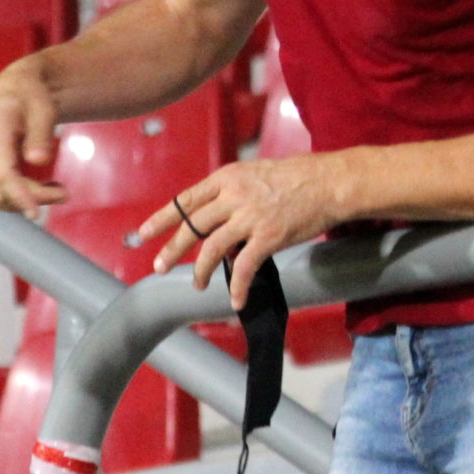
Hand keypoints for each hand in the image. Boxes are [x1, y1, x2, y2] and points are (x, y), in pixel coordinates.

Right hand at [0, 56, 66, 217]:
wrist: (13, 91)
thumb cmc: (29, 97)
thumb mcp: (43, 108)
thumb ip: (40, 134)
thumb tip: (38, 160)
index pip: (2, 174)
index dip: (19, 196)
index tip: (36, 214)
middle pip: (0, 193)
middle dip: (32, 198)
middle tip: (63, 192)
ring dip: (25, 200)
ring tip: (55, 188)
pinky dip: (18, 196)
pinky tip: (41, 186)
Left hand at [144, 155, 347, 309]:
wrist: (330, 182)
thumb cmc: (298, 176)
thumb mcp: (256, 173)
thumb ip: (232, 192)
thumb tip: (217, 217)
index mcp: (227, 178)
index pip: (186, 199)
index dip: (162, 218)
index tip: (143, 233)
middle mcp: (233, 196)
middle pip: (192, 226)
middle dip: (171, 249)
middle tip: (158, 266)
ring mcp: (250, 216)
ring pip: (211, 248)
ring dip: (200, 271)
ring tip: (197, 285)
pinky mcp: (269, 237)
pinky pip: (245, 267)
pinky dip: (237, 286)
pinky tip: (235, 300)